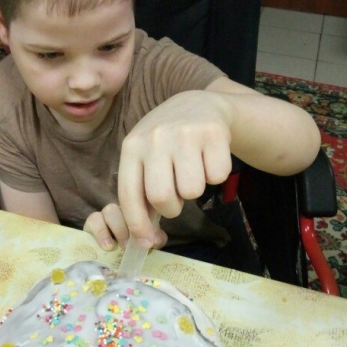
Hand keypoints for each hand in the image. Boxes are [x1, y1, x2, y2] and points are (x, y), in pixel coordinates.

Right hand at [83, 203, 166, 250]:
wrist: (111, 259)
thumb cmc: (133, 247)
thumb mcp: (148, 242)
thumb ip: (155, 239)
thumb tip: (156, 239)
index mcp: (141, 208)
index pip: (145, 203)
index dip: (149, 219)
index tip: (152, 240)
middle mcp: (124, 207)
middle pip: (128, 204)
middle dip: (133, 225)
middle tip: (137, 243)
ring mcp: (107, 213)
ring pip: (110, 210)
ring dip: (119, 229)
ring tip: (123, 246)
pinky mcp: (92, 222)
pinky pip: (94, 219)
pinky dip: (101, 233)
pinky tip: (108, 246)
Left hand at [118, 91, 232, 245]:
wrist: (198, 105)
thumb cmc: (166, 142)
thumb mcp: (145, 157)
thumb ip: (140, 193)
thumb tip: (146, 240)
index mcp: (132, 146)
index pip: (129, 195)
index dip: (137, 225)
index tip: (146, 242)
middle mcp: (155, 138)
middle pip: (161, 197)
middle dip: (171, 208)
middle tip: (176, 197)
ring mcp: (185, 133)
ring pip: (192, 191)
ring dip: (194, 191)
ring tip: (191, 172)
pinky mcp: (214, 132)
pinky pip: (217, 177)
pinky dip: (215, 176)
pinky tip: (208, 158)